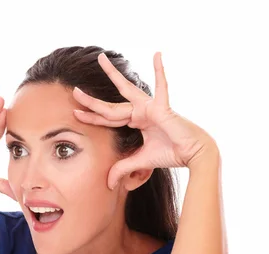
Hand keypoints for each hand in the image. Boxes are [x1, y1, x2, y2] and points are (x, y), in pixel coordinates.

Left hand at [72, 52, 217, 188]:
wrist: (193, 154)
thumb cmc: (171, 153)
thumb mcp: (140, 161)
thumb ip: (123, 168)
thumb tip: (107, 184)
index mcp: (135, 122)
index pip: (108, 118)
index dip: (92, 117)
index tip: (75, 113)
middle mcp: (140, 111)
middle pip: (110, 106)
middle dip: (92, 100)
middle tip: (74, 91)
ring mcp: (150, 107)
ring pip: (125, 92)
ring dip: (112, 75)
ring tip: (100, 59)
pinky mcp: (162, 107)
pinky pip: (162, 87)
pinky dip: (160, 71)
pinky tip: (156, 54)